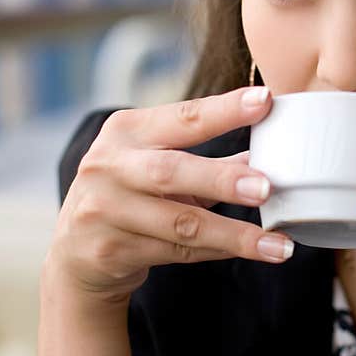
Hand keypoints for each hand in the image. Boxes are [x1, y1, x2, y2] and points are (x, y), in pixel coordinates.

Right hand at [45, 86, 294, 301]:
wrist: (76, 251)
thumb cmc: (133, 193)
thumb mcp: (160, 163)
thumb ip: (211, 156)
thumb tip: (271, 150)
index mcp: (127, 132)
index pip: (183, 118)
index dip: (224, 111)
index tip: (264, 102)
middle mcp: (109, 167)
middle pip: (172, 173)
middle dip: (222, 180)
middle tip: (266, 187)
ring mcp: (104, 211)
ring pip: (181, 224)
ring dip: (236, 235)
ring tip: (279, 246)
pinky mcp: (110, 251)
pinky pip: (178, 253)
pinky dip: (219, 252)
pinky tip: (251, 253)